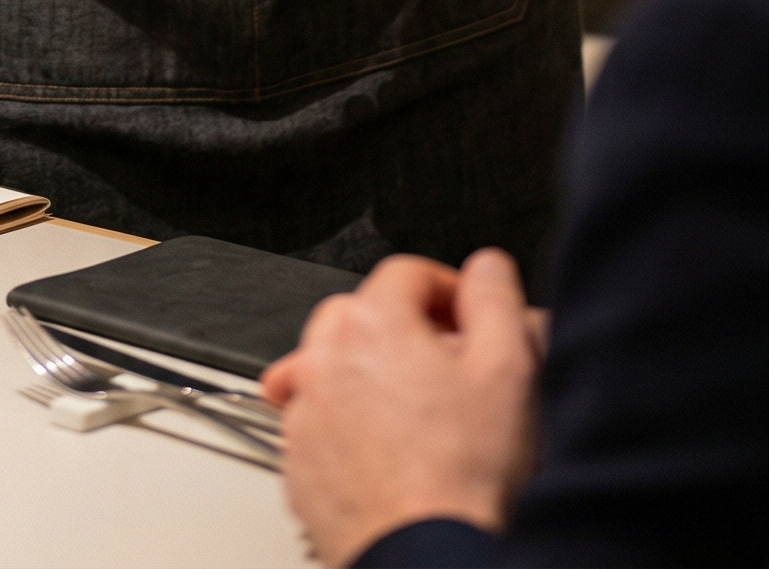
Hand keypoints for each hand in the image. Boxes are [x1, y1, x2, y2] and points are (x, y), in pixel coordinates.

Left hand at [259, 249, 540, 566]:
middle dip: (405, 331)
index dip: (448, 291)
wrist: (429, 558)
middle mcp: (323, 360)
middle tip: (447, 369)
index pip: (407, 272)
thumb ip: (495, 298)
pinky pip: (320, 424)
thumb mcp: (508, 369)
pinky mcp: (298, 465)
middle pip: (363, 316)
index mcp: (371, 323)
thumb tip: (485, 269)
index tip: (468, 319)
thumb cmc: (464, 476)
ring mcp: (303, 415)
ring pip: (335, 369)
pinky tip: (390, 454)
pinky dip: (348, 427)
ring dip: (372, 377)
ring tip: (420, 417)